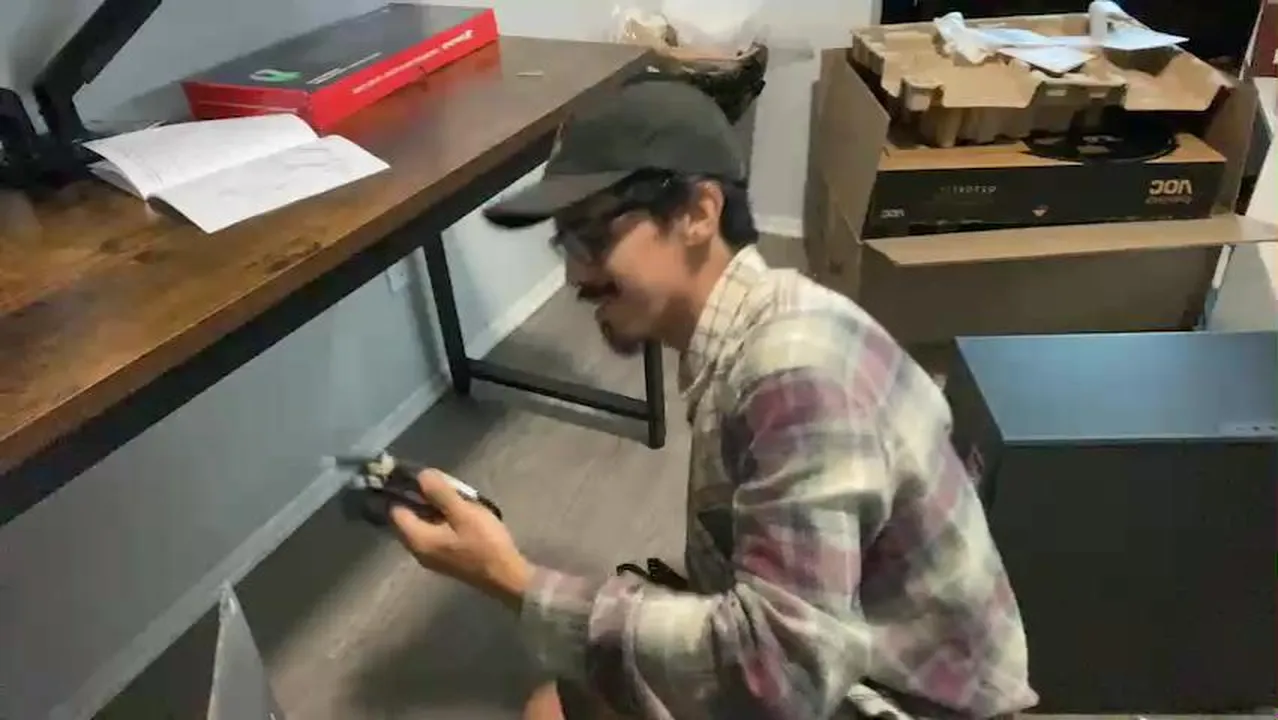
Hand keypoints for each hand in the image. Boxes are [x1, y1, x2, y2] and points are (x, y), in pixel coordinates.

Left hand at [388, 470, 531, 609]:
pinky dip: (440, 522)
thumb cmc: (485, 543)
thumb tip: (420, 475)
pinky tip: (459, 515)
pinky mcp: (443, 559)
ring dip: (433, 510)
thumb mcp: (463, 512)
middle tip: (443, 486)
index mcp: (417, 538)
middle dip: (421, 499)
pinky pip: (432, 534)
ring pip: (422, 526)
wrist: (506, 576)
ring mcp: (430, 557)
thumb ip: (439, 493)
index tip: (421, 477)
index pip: (395, 510)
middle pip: (407, 518)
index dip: (403, 491)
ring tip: (455, 498)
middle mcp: (417, 550)